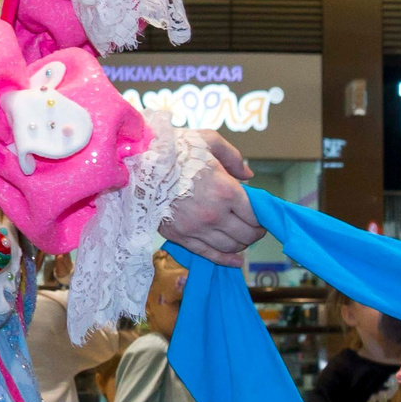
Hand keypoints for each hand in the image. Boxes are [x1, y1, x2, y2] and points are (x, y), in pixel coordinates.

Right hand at [157, 135, 263, 265]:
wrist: (137, 163)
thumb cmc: (174, 149)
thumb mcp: (208, 141)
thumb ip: (233, 157)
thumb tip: (249, 176)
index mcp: (226, 191)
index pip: (256, 216)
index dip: (263, 218)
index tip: (263, 217)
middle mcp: (214, 214)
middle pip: (247, 234)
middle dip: (256, 232)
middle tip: (255, 228)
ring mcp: (196, 228)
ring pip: (230, 246)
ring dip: (242, 244)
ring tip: (242, 237)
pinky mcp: (180, 237)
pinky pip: (208, 255)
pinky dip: (226, 260)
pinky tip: (236, 261)